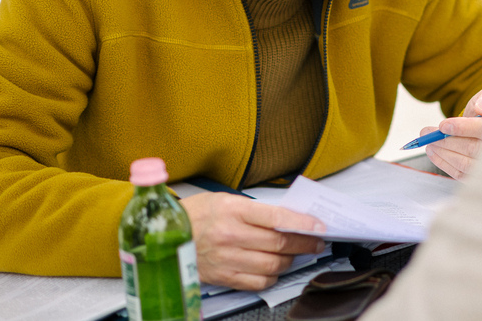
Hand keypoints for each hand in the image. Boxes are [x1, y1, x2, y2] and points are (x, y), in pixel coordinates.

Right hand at [180, 192, 325, 290]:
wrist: (162, 236)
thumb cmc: (194, 214)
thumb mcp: (225, 200)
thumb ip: (256, 210)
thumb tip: (287, 218)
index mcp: (233, 210)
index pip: (277, 218)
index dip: (303, 224)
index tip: (319, 226)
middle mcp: (230, 235)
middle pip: (279, 244)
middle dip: (304, 243)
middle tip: (315, 241)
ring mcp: (226, 258)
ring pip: (272, 265)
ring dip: (290, 261)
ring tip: (297, 254)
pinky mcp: (223, 276)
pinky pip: (257, 282)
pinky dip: (272, 277)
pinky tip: (275, 269)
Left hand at [423, 87, 481, 179]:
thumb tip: (481, 108)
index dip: (464, 128)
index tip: (443, 125)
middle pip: (473, 149)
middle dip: (446, 141)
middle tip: (427, 133)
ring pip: (466, 164)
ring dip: (443, 153)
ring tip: (429, 143)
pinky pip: (462, 175)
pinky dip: (445, 165)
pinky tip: (434, 154)